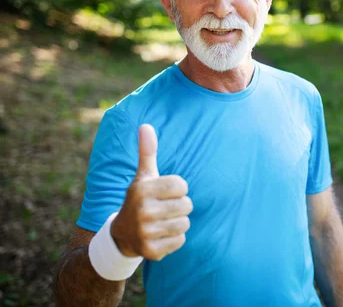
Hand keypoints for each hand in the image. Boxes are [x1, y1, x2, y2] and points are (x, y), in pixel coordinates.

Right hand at [111, 124, 192, 259]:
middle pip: (187, 205)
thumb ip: (147, 152)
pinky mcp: (152, 251)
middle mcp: (143, 210)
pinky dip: (175, 239)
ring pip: (185, 223)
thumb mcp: (143, 176)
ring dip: (178, 222)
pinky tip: (161, 235)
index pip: (182, 185)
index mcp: (142, 189)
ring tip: (163, 221)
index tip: (165, 192)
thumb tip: (146, 125)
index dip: (178, 189)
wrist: (122, 235)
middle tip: (165, 208)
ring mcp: (146, 232)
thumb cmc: (140, 199)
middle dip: (180, 206)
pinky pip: (180, 241)